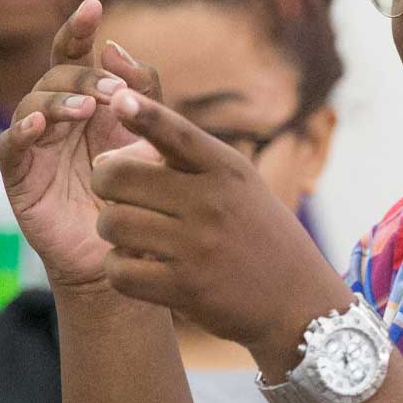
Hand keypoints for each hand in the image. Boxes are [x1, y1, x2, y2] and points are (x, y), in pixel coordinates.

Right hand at [0, 0, 160, 293]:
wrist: (127, 252)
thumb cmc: (140, 191)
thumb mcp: (150, 137)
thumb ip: (142, 93)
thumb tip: (116, 48)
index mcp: (86, 98)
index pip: (75, 54)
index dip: (79, 30)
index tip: (93, 7)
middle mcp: (57, 115)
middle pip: (54, 75)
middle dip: (80, 76)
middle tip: (109, 93)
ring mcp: (35, 144)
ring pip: (31, 103)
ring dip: (57, 100)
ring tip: (82, 110)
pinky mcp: (20, 176)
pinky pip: (11, 146)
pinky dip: (22, 131)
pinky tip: (40, 125)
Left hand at [88, 88, 353, 367]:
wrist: (298, 303)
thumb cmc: (257, 233)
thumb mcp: (239, 183)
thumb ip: (187, 158)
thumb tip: (109, 149)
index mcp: (227, 169)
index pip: (178, 133)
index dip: (144, 114)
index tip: (118, 99)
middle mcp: (212, 203)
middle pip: (119, 177)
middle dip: (104, 183)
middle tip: (113, 192)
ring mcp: (198, 247)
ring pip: (112, 224)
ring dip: (110, 229)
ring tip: (127, 232)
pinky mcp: (184, 288)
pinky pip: (119, 271)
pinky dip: (118, 269)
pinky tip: (135, 267)